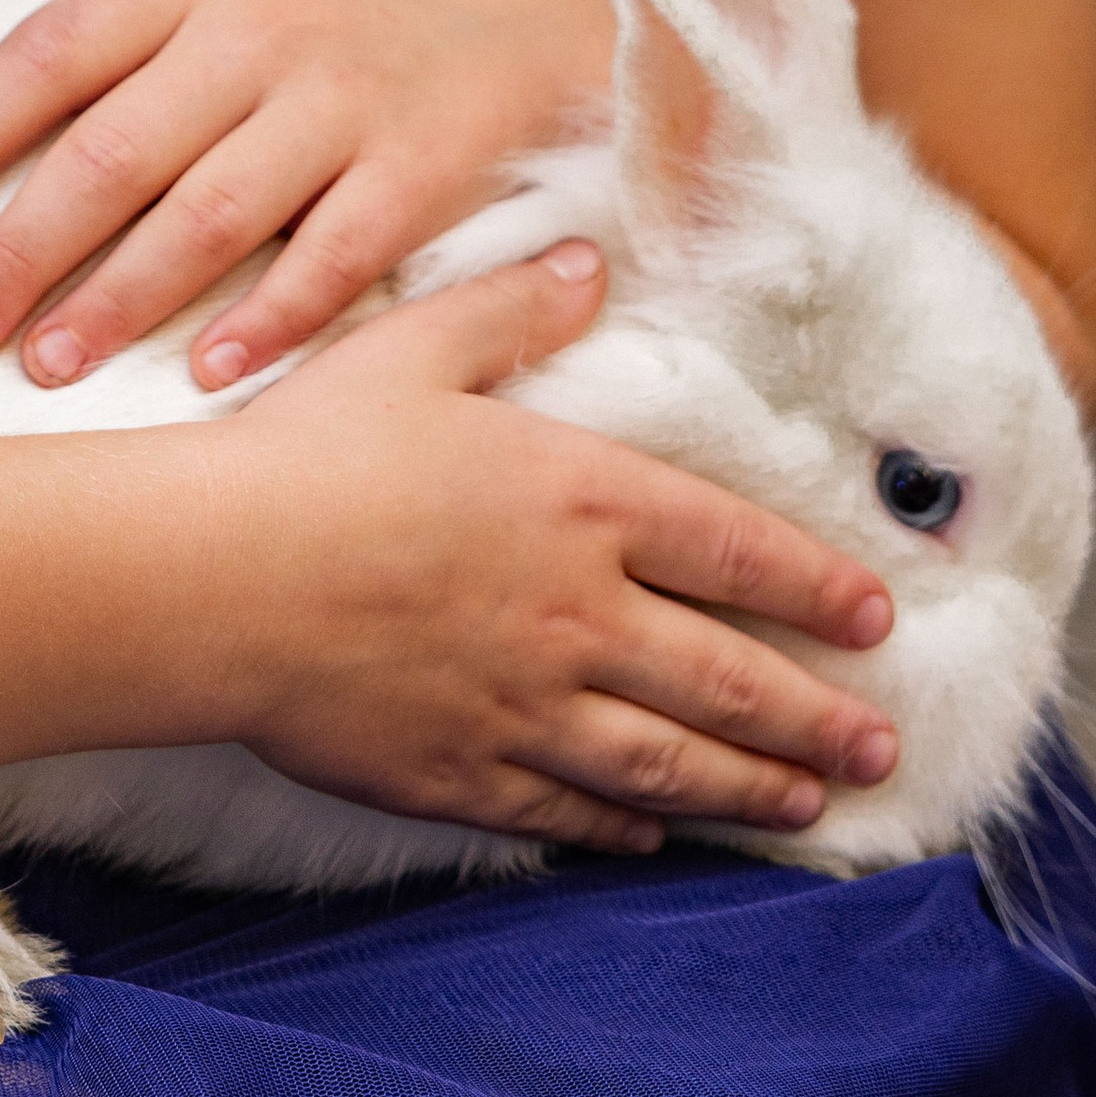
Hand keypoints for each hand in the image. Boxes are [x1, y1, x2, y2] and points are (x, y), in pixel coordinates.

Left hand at [0, 0, 617, 390]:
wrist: (536, 0)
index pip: (53, 50)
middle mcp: (258, 34)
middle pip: (115, 147)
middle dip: (24, 247)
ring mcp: (344, 99)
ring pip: (211, 210)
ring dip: (122, 298)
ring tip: (46, 368)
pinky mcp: (424, 165)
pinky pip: (337, 252)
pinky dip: (273, 316)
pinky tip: (209, 374)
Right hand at [220, 245, 898, 850]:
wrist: (211, 578)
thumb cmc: (308, 451)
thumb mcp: (414, 347)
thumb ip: (515, 307)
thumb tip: (591, 262)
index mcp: (580, 500)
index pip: (733, 549)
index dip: (815, 585)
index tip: (878, 618)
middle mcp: (576, 614)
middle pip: (728, 677)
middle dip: (819, 715)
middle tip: (885, 744)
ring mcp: (523, 707)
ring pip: (669, 761)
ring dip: (753, 785)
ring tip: (813, 802)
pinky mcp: (460, 773)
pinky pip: (570, 809)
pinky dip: (628, 825)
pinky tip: (659, 834)